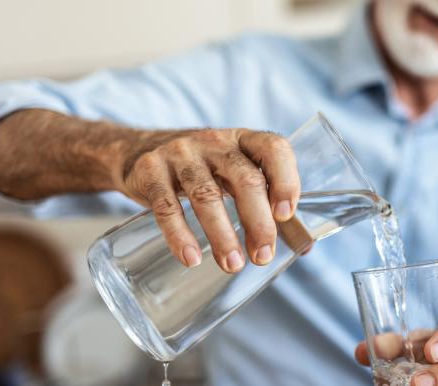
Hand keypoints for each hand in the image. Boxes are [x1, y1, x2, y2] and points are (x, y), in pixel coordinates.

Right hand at [117, 128, 299, 272]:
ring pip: (206, 195)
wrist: (135, 151)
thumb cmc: (202, 169)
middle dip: (258, 222)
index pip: (273, 148)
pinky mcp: (150, 171)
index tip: (286, 215)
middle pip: (244, 179)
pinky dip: (180, 235)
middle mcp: (214, 141)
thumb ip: (264, 202)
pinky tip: (191, 259)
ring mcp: (180, 153)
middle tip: (263, 256)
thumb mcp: (232, 172)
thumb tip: (303, 247)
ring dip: (222, 235)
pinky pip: (167, 206)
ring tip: (233, 265)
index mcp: (243, 140)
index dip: (285, 179)